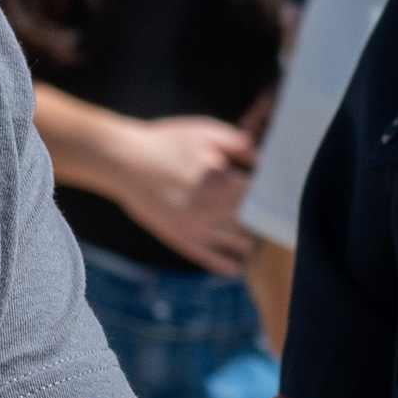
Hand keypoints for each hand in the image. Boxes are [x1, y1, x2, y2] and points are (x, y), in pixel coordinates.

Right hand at [102, 113, 260, 275]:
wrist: (125, 162)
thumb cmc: (165, 142)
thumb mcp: (205, 131)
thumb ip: (238, 142)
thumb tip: (261, 156)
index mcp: (224, 183)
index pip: (263, 196)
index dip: (271, 193)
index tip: (273, 190)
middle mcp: (215, 210)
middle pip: (256, 223)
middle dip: (264, 219)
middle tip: (269, 216)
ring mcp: (198, 228)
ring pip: (239, 245)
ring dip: (251, 242)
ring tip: (256, 238)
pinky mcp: (181, 239)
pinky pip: (211, 259)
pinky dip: (226, 265)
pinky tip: (236, 267)